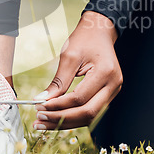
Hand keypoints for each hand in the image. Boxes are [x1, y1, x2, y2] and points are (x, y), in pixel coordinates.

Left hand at [32, 11, 121, 129]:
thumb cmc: (85, 39)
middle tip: (40, 119)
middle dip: (62, 119)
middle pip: (88, 113)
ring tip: (44, 122)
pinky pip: (91, 111)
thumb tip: (42, 100)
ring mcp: (113, 91)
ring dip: (66, 122)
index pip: (79, 98)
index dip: (58, 106)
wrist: (99, 31)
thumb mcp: (69, 56)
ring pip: (90, 117)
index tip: (39, 107)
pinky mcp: (108, 94)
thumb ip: (58, 81)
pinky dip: (73, 116)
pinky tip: (57, 117)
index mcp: (106, 72)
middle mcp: (114, 85)